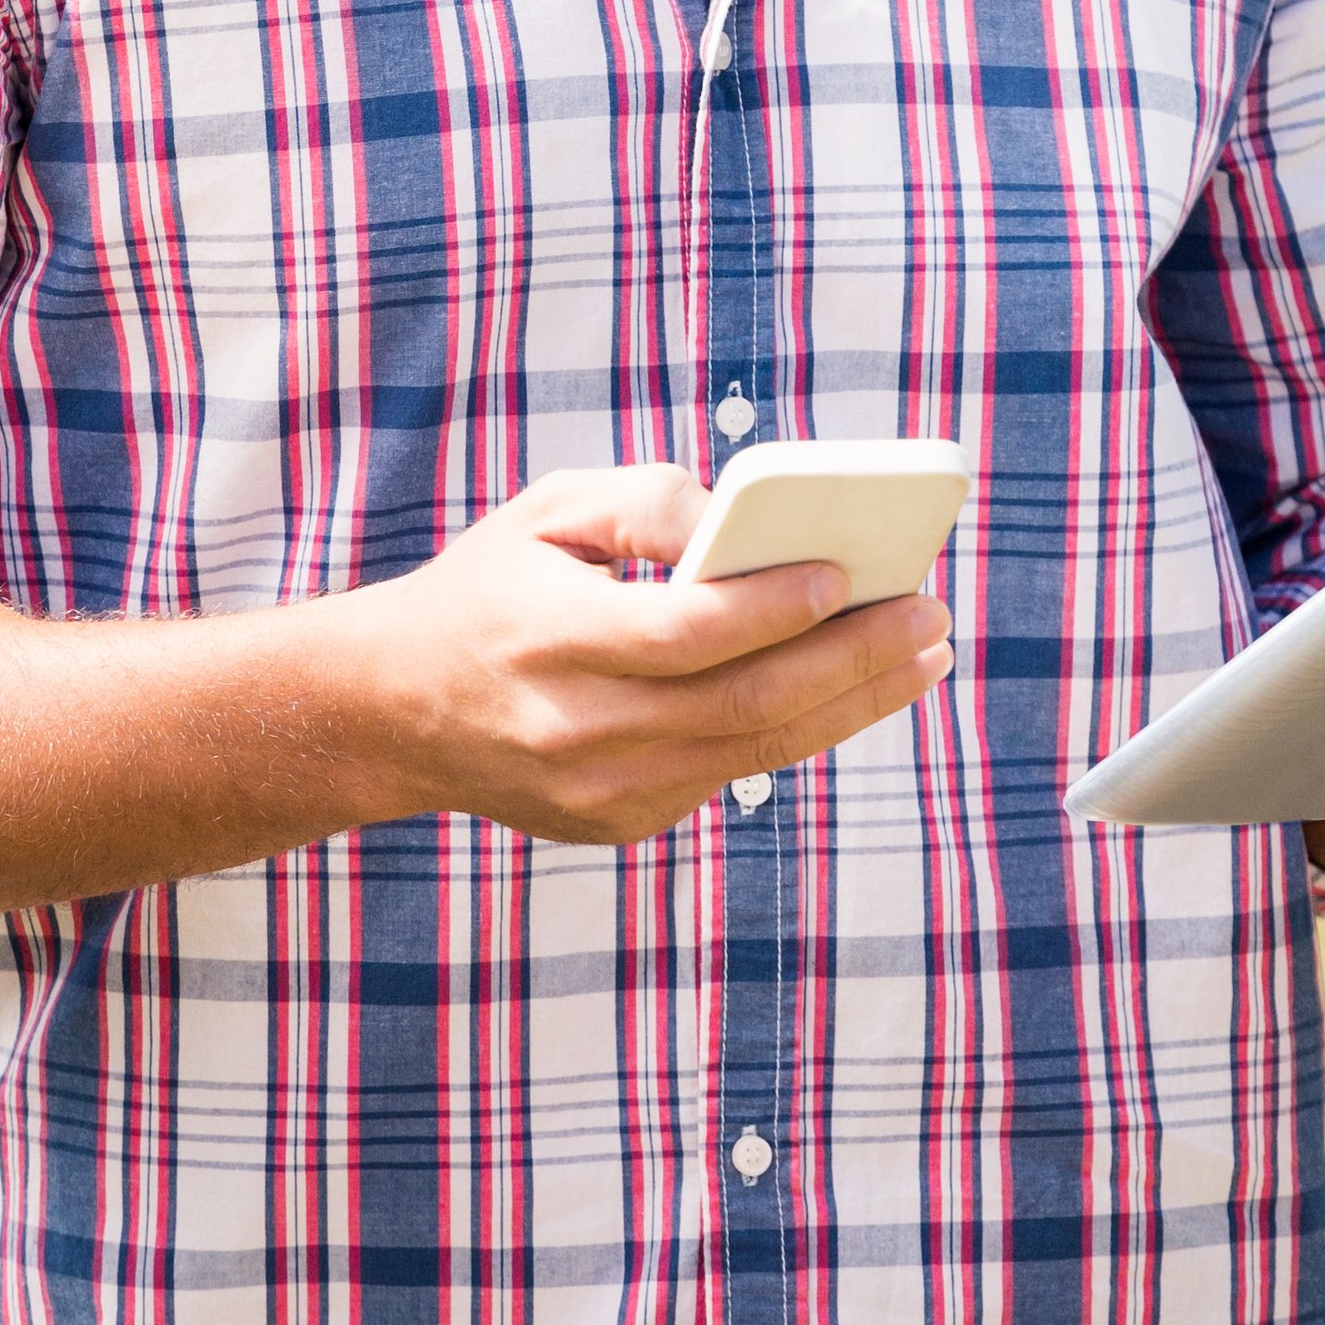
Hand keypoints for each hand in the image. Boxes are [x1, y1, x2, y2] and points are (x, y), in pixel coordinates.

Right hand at [342, 462, 953, 845]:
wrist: (395, 711)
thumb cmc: (487, 588)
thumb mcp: (545, 511)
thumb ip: (645, 503)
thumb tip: (741, 520)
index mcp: (546, 638)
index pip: (682, 631)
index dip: (771, 606)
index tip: (847, 573)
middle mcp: (575, 727)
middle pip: (743, 700)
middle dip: (852, 659)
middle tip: (929, 615)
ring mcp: (600, 789)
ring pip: (754, 748)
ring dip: (852, 702)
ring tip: (922, 655)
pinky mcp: (620, 821)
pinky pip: (729, 770)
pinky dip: (795, 726)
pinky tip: (849, 686)